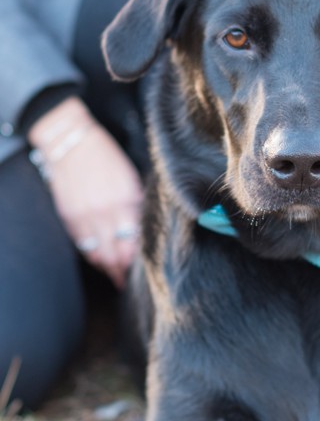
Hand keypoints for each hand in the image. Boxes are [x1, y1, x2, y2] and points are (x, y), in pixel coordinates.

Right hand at [28, 98, 142, 286]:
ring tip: (117, 275)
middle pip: (118, 255)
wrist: (71, 141)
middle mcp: (108, 212)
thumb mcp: (132, 177)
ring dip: (109, 268)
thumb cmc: (106, 157)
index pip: (137, 242)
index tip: (148, 269)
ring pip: (99, 255)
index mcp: (128, 200)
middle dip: (125, 270)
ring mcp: (86, 216)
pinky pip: (83, 247)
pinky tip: (101, 261)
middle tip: (132, 279)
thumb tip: (146, 228)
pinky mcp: (70, 217)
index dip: (141, 259)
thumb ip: (139, 204)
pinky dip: (93, 257)